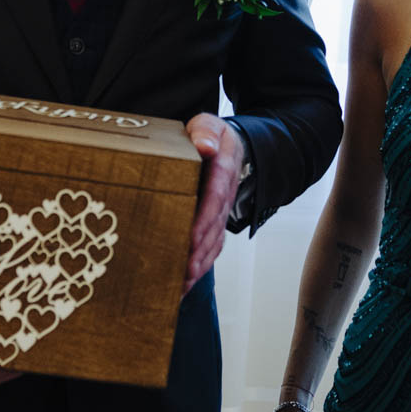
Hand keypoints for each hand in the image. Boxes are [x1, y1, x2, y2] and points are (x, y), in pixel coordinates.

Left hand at [183, 113, 244, 294]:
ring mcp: (221, 211)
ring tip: (182, 286)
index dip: (204, 219)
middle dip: (200, 252)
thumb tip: (204, 146)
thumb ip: (206, 132)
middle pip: (215, 228)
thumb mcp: (209, 125)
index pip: (215, 196)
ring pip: (214, 242)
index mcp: (223, 168)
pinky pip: (211, 247)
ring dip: (199, 266)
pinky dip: (199, 266)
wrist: (228, 145)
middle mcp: (224, 195)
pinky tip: (183, 284)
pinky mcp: (215, 223)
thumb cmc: (209, 136)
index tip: (192, 239)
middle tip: (185, 273)